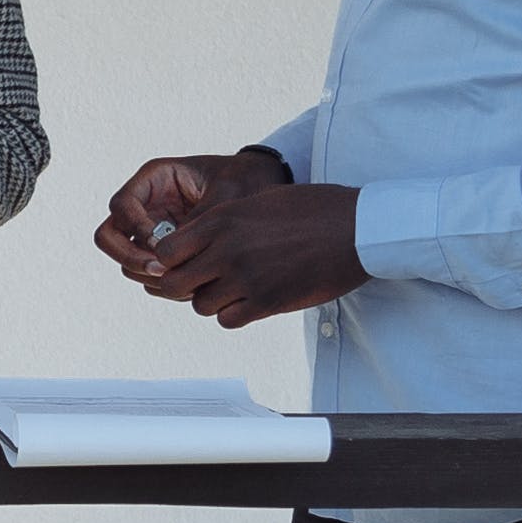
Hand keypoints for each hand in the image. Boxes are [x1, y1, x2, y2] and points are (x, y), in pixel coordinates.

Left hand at [99, 149, 368, 324]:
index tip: (183, 262)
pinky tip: (250, 301)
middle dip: (182, 285)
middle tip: (200, 282)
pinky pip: (228, 320)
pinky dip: (233, 314)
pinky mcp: (267, 302)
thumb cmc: (311, 209)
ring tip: (232, 289)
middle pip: (175, 283)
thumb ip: (222, 222)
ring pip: (200, 305)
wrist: (356, 228)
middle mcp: (227, 250)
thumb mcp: (257, 202)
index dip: (169, 261)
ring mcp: (246, 278)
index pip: (165, 251)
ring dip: (212, 300)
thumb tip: (193, 241)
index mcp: (221, 220)